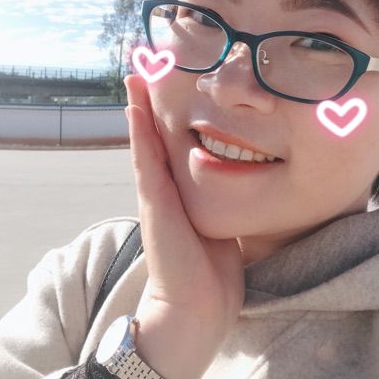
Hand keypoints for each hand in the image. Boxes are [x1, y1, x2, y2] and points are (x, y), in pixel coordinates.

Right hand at [123, 74, 244, 378]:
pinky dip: (139, 136)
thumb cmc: (212, 274)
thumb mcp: (221, 228)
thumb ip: (224, 205)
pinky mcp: (156, 208)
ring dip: (138, 108)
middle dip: (149, 102)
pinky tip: (134, 110)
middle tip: (145, 66)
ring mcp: (157, 197)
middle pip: (155, 136)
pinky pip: (146, 165)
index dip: (167, 115)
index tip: (168, 83)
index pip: (173, 144)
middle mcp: (165, 190)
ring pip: (146, 143)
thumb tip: (243, 187)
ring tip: (134, 74)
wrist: (195, 312)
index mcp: (182, 193)